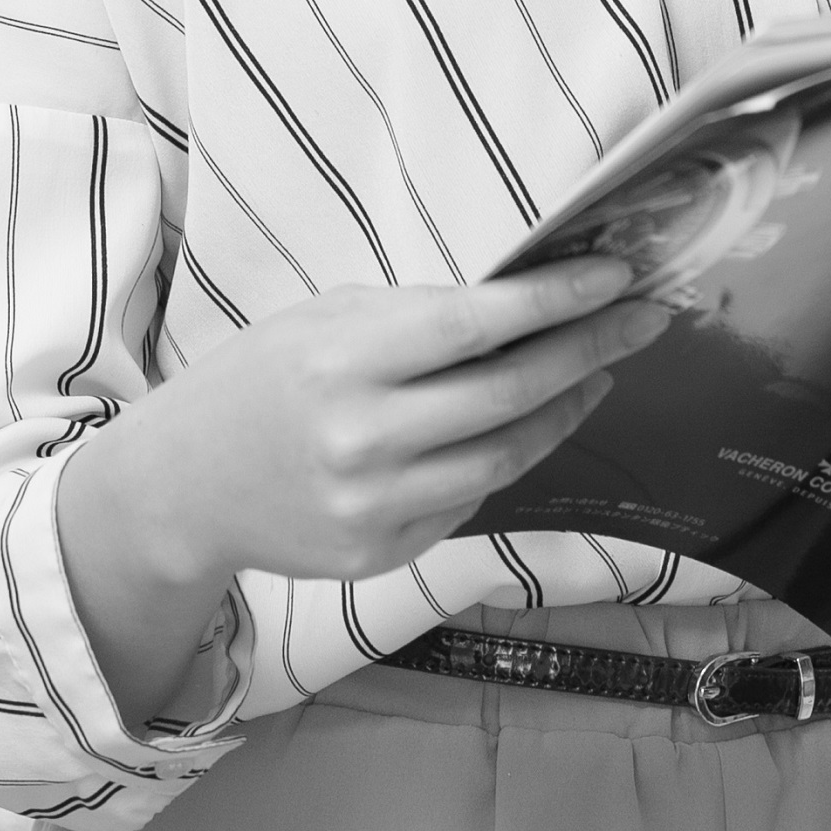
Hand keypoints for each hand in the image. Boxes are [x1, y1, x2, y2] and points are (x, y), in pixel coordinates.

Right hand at [58, 255, 667, 719]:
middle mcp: (365, 437)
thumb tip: (528, 303)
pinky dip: (514, 453)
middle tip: (647, 315)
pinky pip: (472, 499)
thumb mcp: (329, 318)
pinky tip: (538, 418)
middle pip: (511, 392)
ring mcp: (375, 505)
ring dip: (568, 406)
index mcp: (348, 359)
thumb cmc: (262, 377)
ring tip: (602, 365)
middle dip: (592, 346)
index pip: (478, 325)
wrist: (183, 486)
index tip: (622, 276)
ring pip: (507, 455)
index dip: (559, 300)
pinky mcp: (380, 554)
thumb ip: (420, 317)